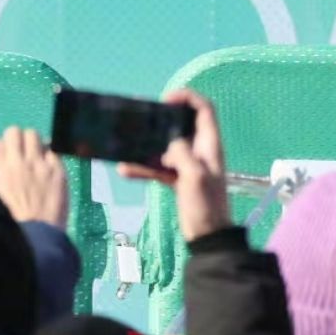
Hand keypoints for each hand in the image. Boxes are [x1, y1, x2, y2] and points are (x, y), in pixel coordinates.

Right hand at [0, 127, 67, 226]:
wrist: (35, 237)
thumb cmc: (9, 224)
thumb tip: (2, 167)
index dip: (3, 151)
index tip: (6, 159)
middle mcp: (17, 163)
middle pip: (15, 133)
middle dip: (17, 140)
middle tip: (21, 152)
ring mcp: (39, 165)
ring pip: (34, 135)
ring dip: (33, 143)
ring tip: (35, 156)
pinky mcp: (58, 170)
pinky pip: (53, 152)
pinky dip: (49, 157)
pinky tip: (48, 168)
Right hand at [119, 90, 230, 242]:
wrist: (206, 236)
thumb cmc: (205, 205)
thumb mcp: (195, 177)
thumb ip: (183, 155)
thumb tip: (170, 139)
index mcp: (210, 145)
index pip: (204, 110)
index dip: (188, 98)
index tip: (165, 99)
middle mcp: (200, 150)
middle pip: (180, 125)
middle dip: (160, 119)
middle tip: (138, 118)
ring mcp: (188, 164)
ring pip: (165, 146)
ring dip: (146, 146)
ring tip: (125, 143)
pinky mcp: (177, 178)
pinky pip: (158, 167)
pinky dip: (143, 167)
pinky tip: (125, 170)